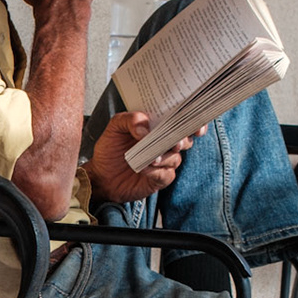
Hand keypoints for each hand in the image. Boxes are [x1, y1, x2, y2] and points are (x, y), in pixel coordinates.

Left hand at [85, 112, 203, 202]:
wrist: (101, 175)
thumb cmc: (110, 148)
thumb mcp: (115, 127)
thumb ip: (130, 119)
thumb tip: (145, 128)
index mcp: (159, 127)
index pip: (182, 121)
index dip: (194, 121)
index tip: (196, 124)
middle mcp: (165, 144)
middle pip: (186, 140)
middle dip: (183, 140)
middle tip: (175, 142)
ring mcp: (164, 162)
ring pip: (176, 158)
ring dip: (165, 157)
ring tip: (151, 158)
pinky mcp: (159, 178)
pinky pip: (166, 174)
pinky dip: (156, 171)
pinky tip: (143, 169)